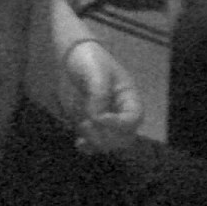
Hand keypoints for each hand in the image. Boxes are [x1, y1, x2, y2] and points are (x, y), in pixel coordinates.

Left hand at [58, 39, 143, 153]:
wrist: (73, 58)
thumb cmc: (90, 60)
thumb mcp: (97, 72)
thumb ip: (99, 94)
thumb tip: (95, 117)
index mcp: (129, 98)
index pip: (134, 119)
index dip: (119, 124)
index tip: (98, 118)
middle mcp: (120, 113)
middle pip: (124, 138)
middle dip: (107, 136)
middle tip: (88, 124)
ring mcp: (105, 122)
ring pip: (109, 144)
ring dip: (95, 141)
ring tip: (82, 125)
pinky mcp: (91, 126)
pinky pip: (94, 145)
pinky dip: (88, 147)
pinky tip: (80, 142)